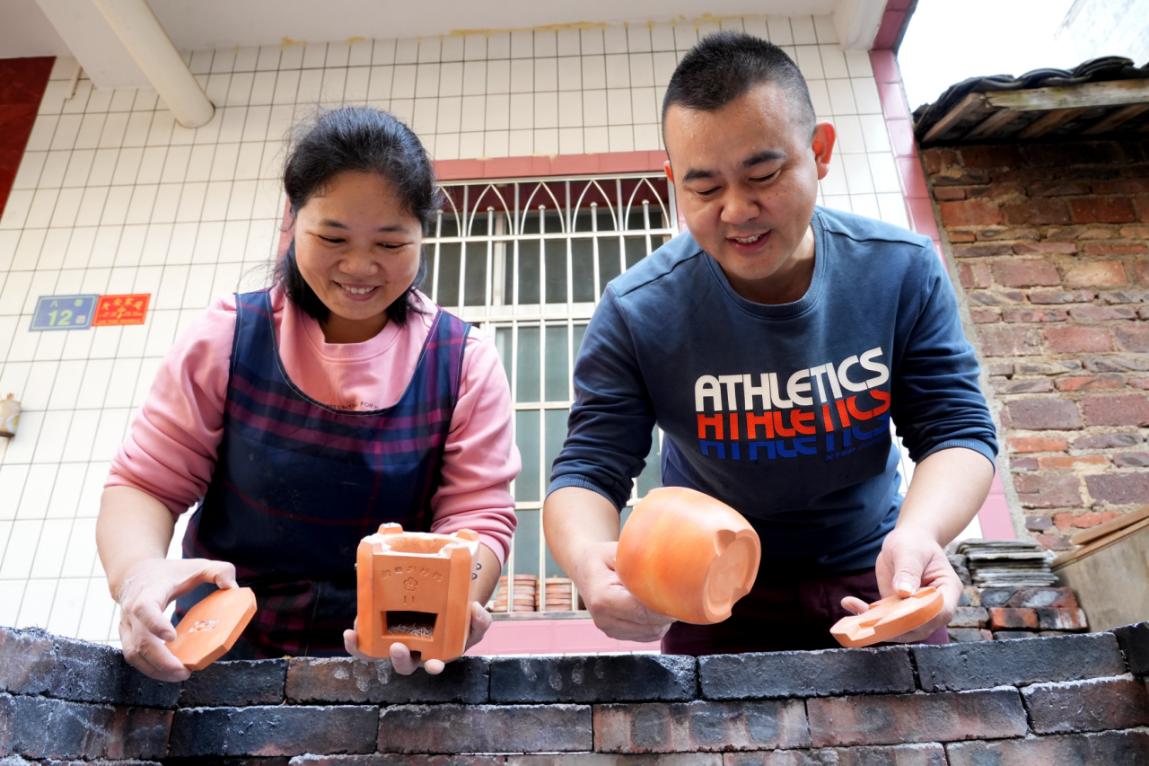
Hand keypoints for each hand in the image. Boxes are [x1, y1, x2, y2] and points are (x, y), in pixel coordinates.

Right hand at [115, 557, 237, 682]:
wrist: (134, 573)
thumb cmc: (169, 572)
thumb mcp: (196, 566)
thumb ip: (218, 571)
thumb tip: (232, 587)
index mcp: (148, 593)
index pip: (145, 609)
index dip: (156, 624)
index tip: (172, 637)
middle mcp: (131, 612)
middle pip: (139, 641)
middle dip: (161, 660)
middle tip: (184, 671)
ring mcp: (126, 627)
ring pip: (133, 655)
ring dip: (154, 670)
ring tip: (179, 675)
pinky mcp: (127, 638)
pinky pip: (134, 658)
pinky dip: (150, 668)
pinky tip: (170, 672)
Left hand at [343, 600, 492, 674]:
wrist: (440, 600)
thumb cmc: (457, 618)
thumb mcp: (473, 621)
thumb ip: (480, 619)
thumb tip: (476, 610)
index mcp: (436, 653)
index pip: (434, 665)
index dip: (434, 666)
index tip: (435, 665)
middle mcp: (414, 653)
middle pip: (404, 665)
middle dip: (400, 659)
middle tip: (398, 647)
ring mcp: (394, 643)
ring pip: (377, 655)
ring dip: (366, 651)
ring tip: (357, 636)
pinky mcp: (379, 633)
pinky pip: (364, 642)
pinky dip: (356, 640)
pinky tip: (351, 631)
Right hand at [571, 541, 672, 642]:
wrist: (583, 566)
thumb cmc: (602, 556)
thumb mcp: (618, 551)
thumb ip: (639, 562)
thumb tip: (669, 566)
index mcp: (602, 598)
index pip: (642, 611)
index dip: (665, 605)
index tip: (681, 595)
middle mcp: (603, 618)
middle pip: (649, 625)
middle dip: (669, 612)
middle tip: (682, 595)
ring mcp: (608, 629)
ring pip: (651, 633)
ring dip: (664, 620)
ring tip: (667, 598)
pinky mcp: (615, 634)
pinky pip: (646, 636)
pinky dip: (656, 624)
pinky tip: (656, 606)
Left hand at [840, 526, 959, 642]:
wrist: (908, 540)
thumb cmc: (914, 542)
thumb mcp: (910, 551)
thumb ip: (908, 570)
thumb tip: (904, 592)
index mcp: (948, 590)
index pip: (940, 611)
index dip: (921, 617)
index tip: (896, 614)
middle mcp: (935, 607)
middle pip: (920, 627)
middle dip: (893, 627)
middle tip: (867, 620)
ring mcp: (916, 611)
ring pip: (900, 629)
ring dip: (876, 625)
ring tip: (853, 610)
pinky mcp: (898, 610)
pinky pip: (884, 620)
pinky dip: (866, 616)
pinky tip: (849, 603)